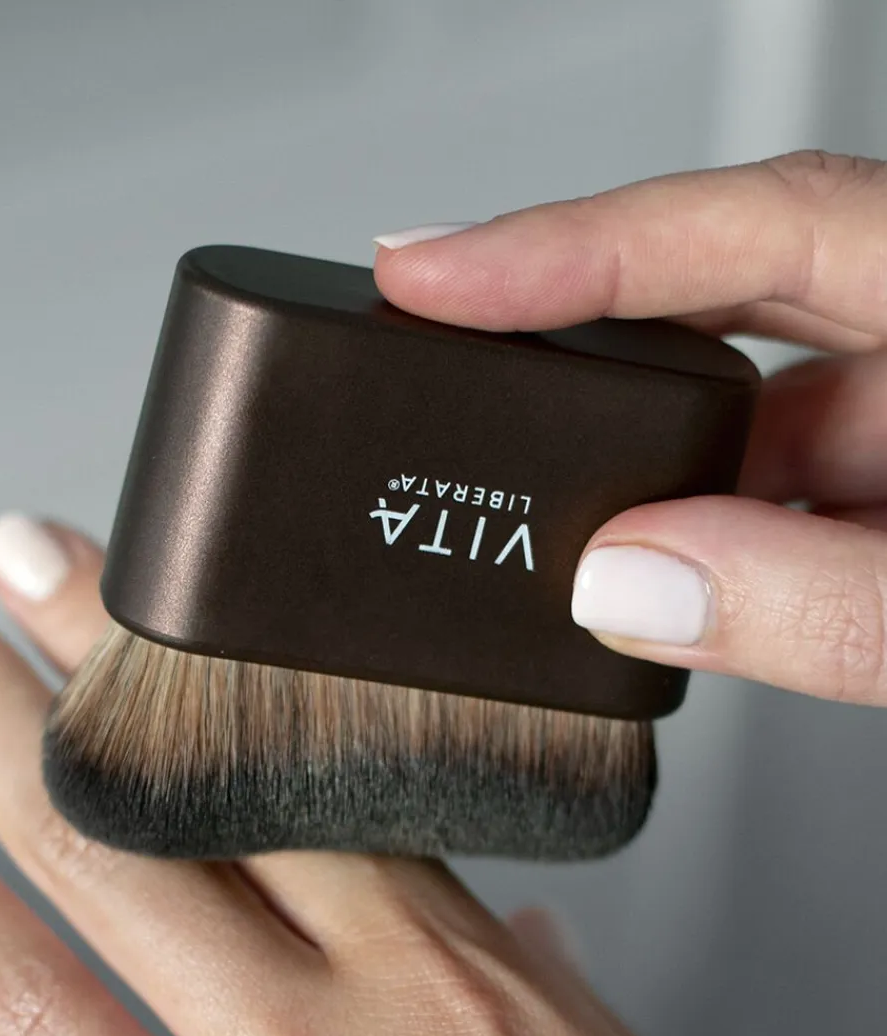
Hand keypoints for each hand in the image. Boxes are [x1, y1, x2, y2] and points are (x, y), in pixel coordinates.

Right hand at [375, 151, 886, 705]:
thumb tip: (623, 580)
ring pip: (747, 424)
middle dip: (581, 369)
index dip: (574, 246)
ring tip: (563, 559)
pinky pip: (774, 493)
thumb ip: (811, 605)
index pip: (751, 224)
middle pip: (721, 306)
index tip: (429, 278)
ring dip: (652, 495)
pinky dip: (704, 545)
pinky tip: (659, 595)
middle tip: (450, 403)